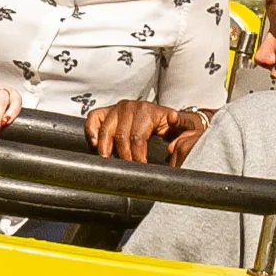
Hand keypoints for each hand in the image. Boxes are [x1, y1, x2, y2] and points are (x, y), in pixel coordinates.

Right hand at [87, 101, 207, 163]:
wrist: (165, 116)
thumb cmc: (173, 125)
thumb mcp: (184, 123)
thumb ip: (183, 122)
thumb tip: (173, 118)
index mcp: (148, 110)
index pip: (137, 137)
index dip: (137, 156)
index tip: (140, 167)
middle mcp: (130, 107)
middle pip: (120, 137)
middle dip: (124, 156)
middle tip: (128, 168)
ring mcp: (117, 108)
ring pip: (106, 130)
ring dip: (105, 148)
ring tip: (108, 161)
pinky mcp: (107, 111)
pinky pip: (93, 119)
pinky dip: (91, 131)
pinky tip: (95, 144)